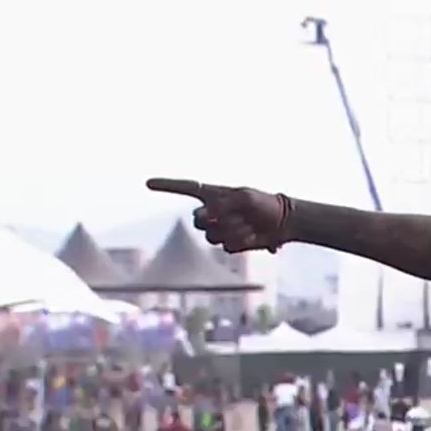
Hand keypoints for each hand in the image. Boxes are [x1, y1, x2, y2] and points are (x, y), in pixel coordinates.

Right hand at [146, 178, 287, 253]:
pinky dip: (239, 241)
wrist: (282, 221)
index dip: (166, 186)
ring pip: (211, 236)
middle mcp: (213, 212)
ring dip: (232, 231)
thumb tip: (204, 215)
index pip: (185, 188)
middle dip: (216, 219)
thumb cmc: (263, 204)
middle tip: (236, 215)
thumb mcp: (244, 197)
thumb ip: (222, 204)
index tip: (148, 183)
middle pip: (198, 220)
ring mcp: (220, 229)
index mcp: (214, 196)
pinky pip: (226, 246)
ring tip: (247, 224)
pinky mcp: (230, 244)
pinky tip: (251, 234)